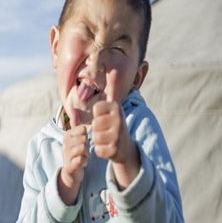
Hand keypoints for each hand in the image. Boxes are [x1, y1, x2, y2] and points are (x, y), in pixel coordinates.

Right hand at [58, 111, 88, 204]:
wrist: (71, 172)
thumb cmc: (78, 153)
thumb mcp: (78, 139)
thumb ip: (81, 128)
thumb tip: (80, 112)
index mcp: (67, 135)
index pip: (83, 130)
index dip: (87, 136)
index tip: (83, 143)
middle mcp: (65, 143)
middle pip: (84, 139)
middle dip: (87, 146)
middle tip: (84, 151)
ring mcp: (66, 154)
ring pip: (82, 148)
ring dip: (86, 154)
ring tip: (83, 157)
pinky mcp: (69, 165)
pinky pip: (81, 159)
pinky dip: (84, 162)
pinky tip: (82, 163)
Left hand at [92, 69, 138, 188]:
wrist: (127, 149)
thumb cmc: (116, 126)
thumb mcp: (115, 108)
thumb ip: (113, 91)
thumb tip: (114, 71)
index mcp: (117, 108)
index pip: (96, 109)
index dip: (99, 116)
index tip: (108, 118)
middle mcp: (119, 120)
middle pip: (94, 123)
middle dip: (98, 129)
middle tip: (109, 131)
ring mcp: (117, 136)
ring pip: (95, 137)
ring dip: (99, 140)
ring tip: (109, 140)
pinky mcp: (114, 150)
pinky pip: (98, 149)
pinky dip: (101, 151)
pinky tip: (110, 149)